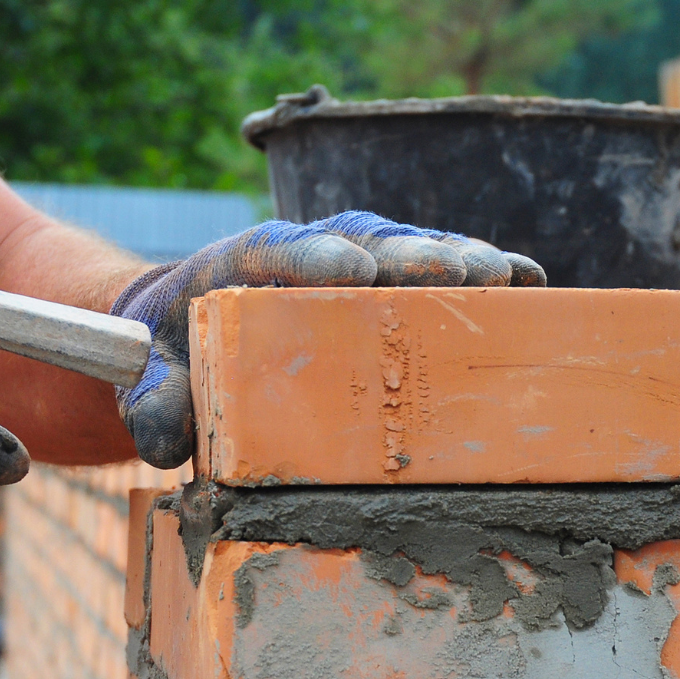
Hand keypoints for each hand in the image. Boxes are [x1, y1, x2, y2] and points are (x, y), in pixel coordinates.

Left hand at [109, 210, 545, 468]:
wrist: (185, 324)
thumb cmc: (170, 349)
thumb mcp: (147, 374)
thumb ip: (151, 401)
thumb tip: (166, 437)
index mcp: (240, 262)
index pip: (277, 249)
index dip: (315, 256)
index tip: (352, 268)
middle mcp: (308, 251)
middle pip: (365, 240)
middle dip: (413, 255)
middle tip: (460, 273)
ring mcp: (355, 262)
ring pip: (410, 250)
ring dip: (461, 261)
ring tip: (509, 279)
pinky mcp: (390, 284)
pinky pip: (438, 273)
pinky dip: (484, 275)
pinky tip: (533, 283)